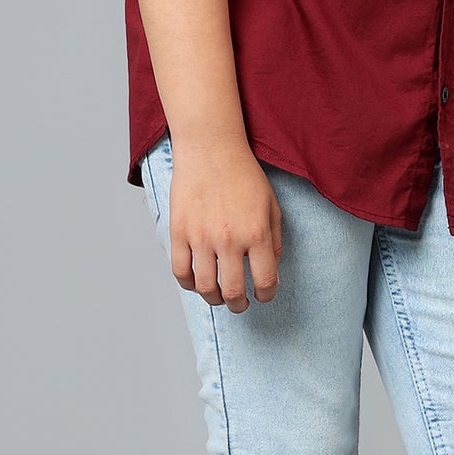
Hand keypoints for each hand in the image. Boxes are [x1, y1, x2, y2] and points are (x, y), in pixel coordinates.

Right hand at [168, 141, 283, 312]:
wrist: (211, 150)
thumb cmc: (245, 176)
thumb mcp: (271, 206)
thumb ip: (274, 241)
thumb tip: (269, 272)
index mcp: (257, 233)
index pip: (265, 280)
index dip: (266, 295)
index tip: (263, 296)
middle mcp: (230, 239)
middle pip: (232, 291)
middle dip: (238, 305)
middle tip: (240, 304)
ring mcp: (201, 237)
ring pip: (204, 286)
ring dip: (214, 298)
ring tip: (219, 296)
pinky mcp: (179, 232)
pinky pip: (180, 271)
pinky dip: (189, 283)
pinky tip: (198, 281)